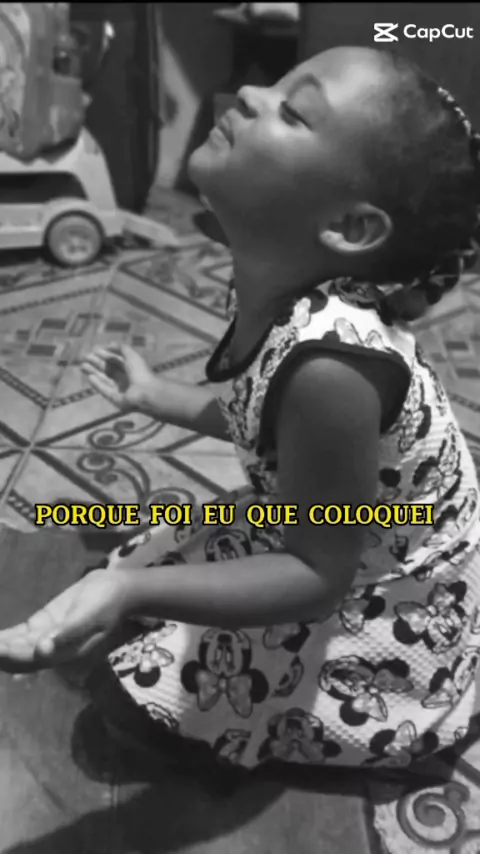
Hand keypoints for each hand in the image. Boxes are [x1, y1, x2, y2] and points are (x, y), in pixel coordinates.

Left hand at [0, 570, 130, 672]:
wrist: (116, 589)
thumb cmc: (106, 602)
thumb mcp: (90, 615)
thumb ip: (68, 632)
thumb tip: (42, 649)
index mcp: (64, 652)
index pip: (29, 659)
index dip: (8, 656)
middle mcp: (51, 650)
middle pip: (17, 659)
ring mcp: (45, 637)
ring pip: (15, 649)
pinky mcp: (42, 625)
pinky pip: (19, 635)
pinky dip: (4, 637)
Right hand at [80, 343, 153, 410]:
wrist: (146, 392)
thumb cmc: (140, 372)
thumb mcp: (131, 355)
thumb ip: (120, 348)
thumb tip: (109, 344)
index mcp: (132, 368)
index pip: (116, 360)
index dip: (105, 355)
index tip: (94, 350)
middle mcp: (126, 379)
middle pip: (109, 370)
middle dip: (97, 363)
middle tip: (85, 357)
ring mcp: (121, 390)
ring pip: (104, 380)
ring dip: (94, 372)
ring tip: (82, 366)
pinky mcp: (116, 399)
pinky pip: (105, 390)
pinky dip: (97, 384)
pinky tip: (89, 377)